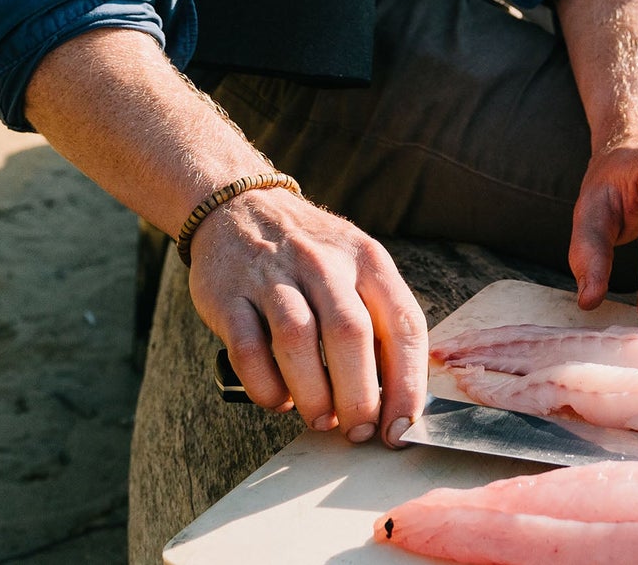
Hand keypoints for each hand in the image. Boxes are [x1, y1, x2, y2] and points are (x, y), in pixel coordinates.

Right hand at [186, 187, 426, 446]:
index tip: (400, 428)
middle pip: (350, 335)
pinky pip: (248, 350)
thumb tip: (397, 401)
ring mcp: (273, 275)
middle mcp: (324, 262)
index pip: (403, 323)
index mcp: (367, 258)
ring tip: (320, 417)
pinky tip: (279, 399)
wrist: (241, 207)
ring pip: (298, 341)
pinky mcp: (230, 295)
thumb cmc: (311, 254)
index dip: (407, 384)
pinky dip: (266, 386)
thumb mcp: (357, 265)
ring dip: (313, 394)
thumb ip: (379, 321)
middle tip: (358, 430)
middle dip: (359, 397)